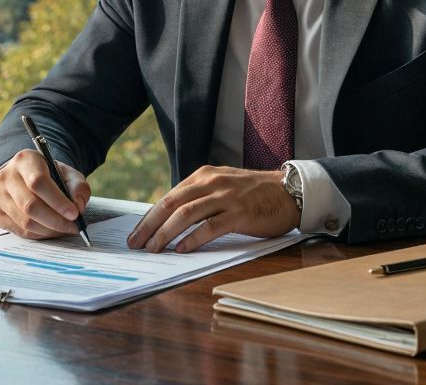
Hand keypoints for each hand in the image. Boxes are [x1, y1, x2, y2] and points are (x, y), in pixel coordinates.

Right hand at [0, 149, 91, 239]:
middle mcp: (7, 177)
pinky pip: (20, 231)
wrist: (27, 177)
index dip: (57, 201)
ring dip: (49, 230)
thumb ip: (78, 186)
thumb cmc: (50, 175)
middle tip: (73, 227)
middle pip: (29, 205)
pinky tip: (51, 230)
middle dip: (55, 220)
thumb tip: (77, 206)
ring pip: (25, 221)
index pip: (38, 182)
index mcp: (25, 160)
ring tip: (65, 229)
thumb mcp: (68, 173)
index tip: (74, 213)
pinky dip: (39, 235)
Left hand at [126, 165, 298, 253]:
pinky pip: (211, 227)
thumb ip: (199, 197)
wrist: (289, 191)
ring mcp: (226, 197)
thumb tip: (170, 220)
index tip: (136, 234)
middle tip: (136, 244)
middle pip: (172, 204)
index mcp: (204, 176)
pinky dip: (193, 239)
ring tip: (155, 248)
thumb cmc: (254, 194)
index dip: (149, 217)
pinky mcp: (240, 213)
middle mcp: (212, 182)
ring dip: (166, 233)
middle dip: (150, 226)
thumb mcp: (222, 186)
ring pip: (187, 214)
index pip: (169, 197)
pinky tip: (182, 249)